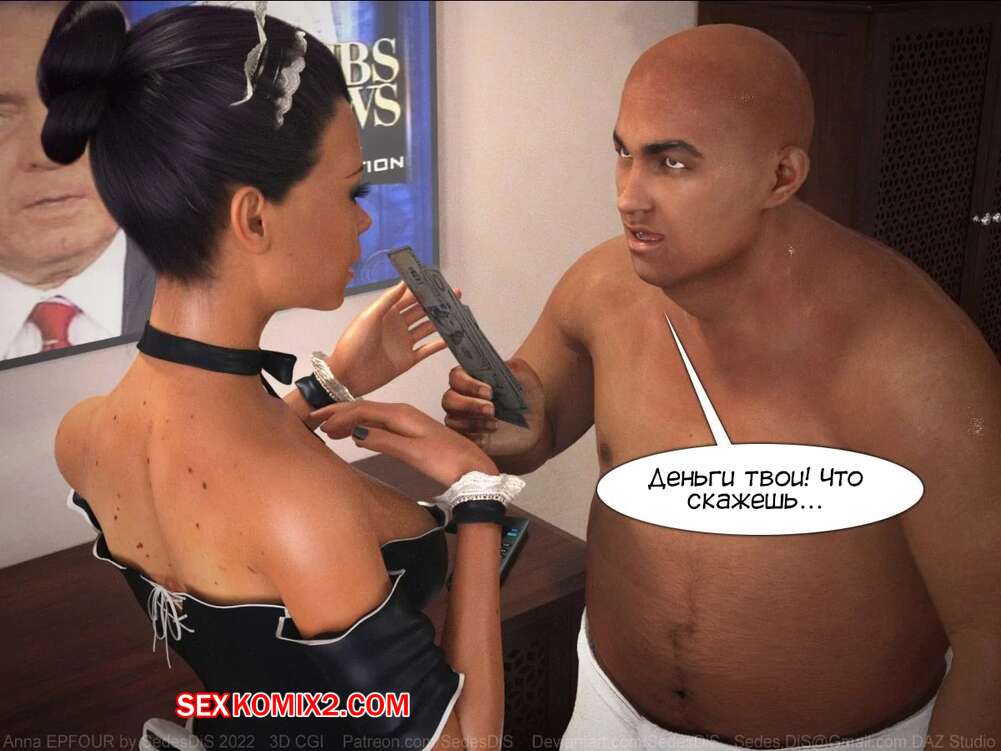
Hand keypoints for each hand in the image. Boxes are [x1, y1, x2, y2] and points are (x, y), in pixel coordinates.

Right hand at [313, 400, 497, 486]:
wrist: (475, 469)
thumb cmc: (448, 462)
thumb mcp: (413, 452)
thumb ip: (384, 440)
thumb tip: (355, 432)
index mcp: (401, 414)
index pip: (362, 409)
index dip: (338, 416)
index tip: (318, 425)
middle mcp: (403, 412)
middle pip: (364, 408)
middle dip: (339, 413)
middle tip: (315, 421)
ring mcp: (408, 421)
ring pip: (371, 415)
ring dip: (349, 420)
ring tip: (329, 428)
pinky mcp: (411, 431)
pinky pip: (380, 423)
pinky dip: (363, 426)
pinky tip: (356, 434)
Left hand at [328, 281, 458, 396]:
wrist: (347, 375)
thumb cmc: (354, 343)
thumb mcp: (369, 317)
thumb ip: (388, 300)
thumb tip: (404, 282)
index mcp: (387, 313)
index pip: (408, 297)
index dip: (422, 289)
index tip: (437, 281)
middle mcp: (397, 325)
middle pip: (421, 311)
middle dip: (437, 303)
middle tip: (454, 295)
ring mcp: (404, 343)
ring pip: (427, 328)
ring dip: (441, 321)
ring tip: (458, 313)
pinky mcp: (408, 360)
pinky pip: (427, 350)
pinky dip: (439, 344)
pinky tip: (451, 338)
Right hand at [442, 358, 546, 456]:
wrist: (535, 418)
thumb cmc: (525, 392)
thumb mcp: (524, 375)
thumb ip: (512, 368)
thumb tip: (503, 367)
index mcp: (470, 377)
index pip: (456, 377)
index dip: (469, 384)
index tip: (489, 391)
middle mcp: (461, 397)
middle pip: (449, 400)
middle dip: (469, 405)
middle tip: (492, 409)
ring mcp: (462, 418)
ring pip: (452, 421)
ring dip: (473, 423)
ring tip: (495, 424)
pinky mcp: (468, 437)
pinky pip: (461, 439)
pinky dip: (474, 437)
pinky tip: (490, 434)